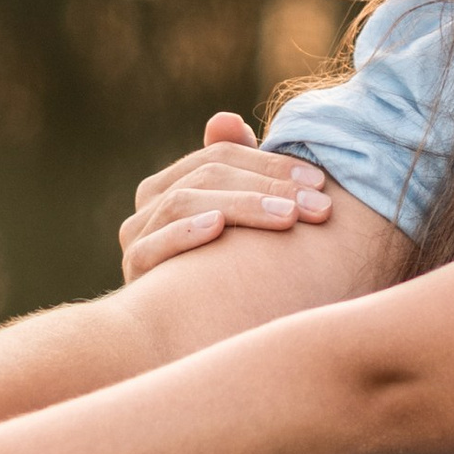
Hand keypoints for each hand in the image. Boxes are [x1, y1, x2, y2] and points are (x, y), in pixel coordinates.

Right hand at [120, 114, 334, 280]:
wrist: (196, 334)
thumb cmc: (228, 268)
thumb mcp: (243, 217)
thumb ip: (240, 168)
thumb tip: (225, 118)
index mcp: (174, 183)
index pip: (220, 155)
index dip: (271, 163)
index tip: (320, 181)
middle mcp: (149, 206)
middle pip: (206, 176)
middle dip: (268, 187)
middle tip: (317, 205)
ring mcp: (136, 237)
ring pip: (183, 203)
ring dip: (241, 206)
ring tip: (288, 218)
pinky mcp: (133, 272)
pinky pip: (150, 247)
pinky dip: (184, 233)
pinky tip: (218, 227)